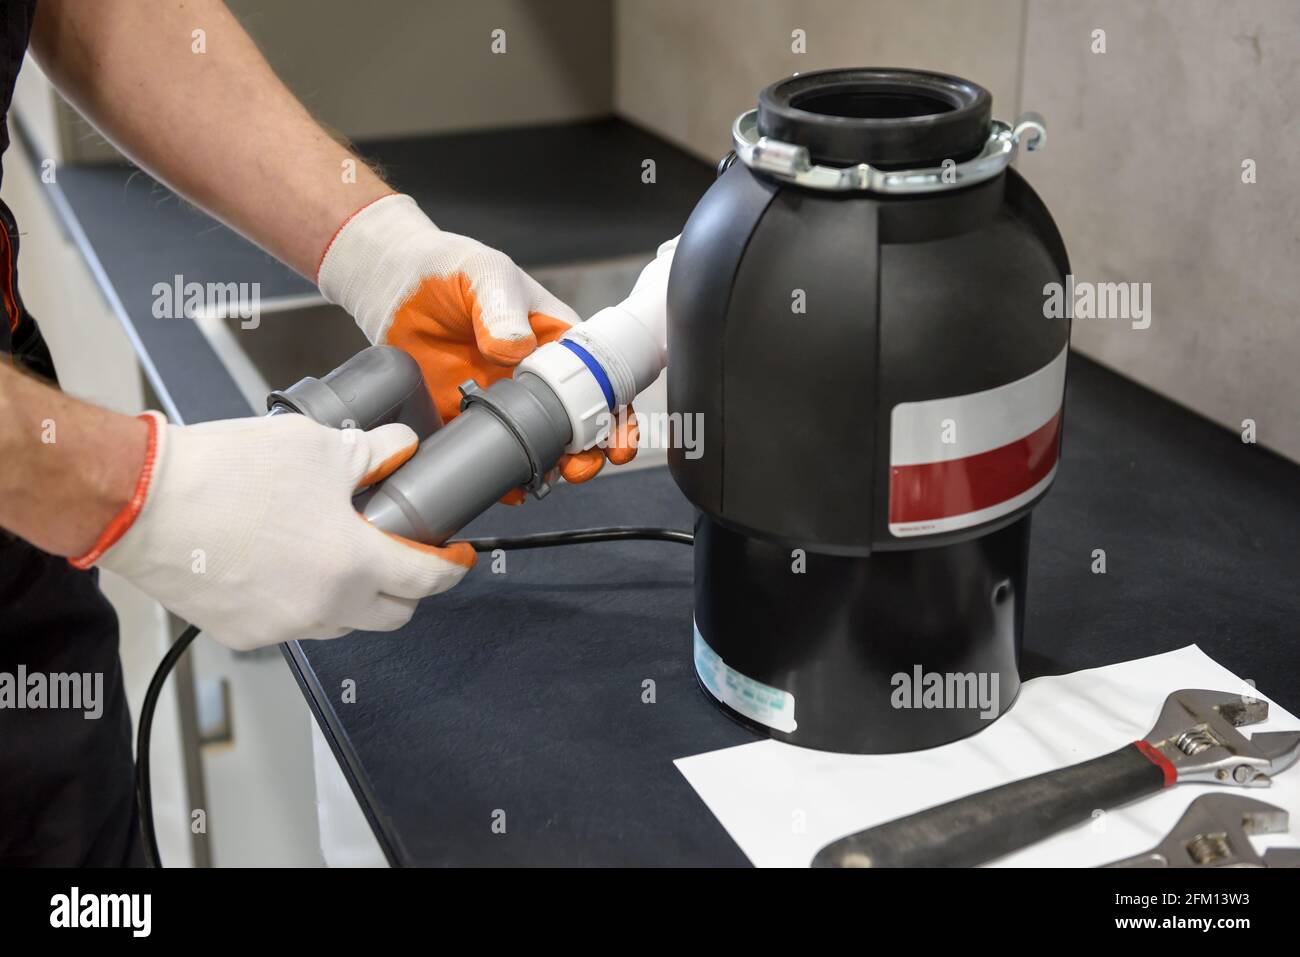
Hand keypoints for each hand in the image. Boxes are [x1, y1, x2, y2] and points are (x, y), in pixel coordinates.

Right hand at [73, 412, 474, 650]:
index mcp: (353, 564)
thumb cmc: (225, 473)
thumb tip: (399, 450)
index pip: (426, 581)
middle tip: (399, 552)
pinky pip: (294, 624)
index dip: (450, 568)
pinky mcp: (244, 633)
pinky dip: (304, 599)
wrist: (142, 501)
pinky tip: (287, 562)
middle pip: (391, 615)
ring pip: (342, 623)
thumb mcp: (316, 445)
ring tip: (334, 549)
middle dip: (406, 588)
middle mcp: (323, 608)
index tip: (456, 557)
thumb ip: (372, 453)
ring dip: (353, 595)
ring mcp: (282, 627)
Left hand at [316, 194, 636, 491]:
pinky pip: (491, 456)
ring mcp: (502, 403)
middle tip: (584, 464)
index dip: (615, 408)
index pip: (599, 379)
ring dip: (553, 467)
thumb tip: (514, 347)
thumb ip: (501, 306)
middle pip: (578, 422)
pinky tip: (510, 485)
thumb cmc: (449, 269)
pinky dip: (505, 476)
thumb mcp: (484, 273)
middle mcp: (535, 378)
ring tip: (551, 476)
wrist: (392, 286)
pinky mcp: (466, 421)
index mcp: (554, 341)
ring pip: (541, 445)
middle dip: (592, 449)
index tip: (617, 432)